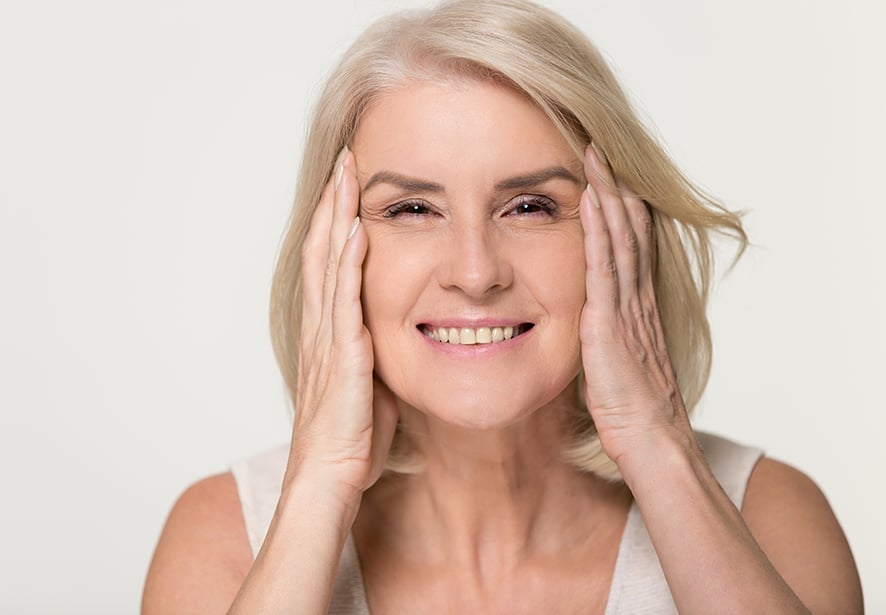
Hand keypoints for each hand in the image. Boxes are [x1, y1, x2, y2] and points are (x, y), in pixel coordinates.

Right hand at [286, 146, 398, 499]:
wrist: (330, 480)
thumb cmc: (352, 438)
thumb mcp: (368, 381)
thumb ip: (375, 347)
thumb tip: (395, 329)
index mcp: (329, 331)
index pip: (329, 263)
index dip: (335, 221)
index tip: (349, 185)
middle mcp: (321, 328)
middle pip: (321, 252)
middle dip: (333, 205)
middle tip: (346, 161)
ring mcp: (328, 342)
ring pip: (328, 267)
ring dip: (337, 219)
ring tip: (347, 176)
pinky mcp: (342, 361)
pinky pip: (344, 304)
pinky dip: (347, 265)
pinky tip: (355, 232)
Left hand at [578, 143, 693, 470]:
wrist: (650, 440)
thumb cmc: (634, 411)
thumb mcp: (620, 364)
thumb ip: (610, 337)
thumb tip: (593, 326)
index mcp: (639, 309)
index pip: (634, 247)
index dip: (623, 210)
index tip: (611, 178)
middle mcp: (638, 300)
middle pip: (631, 233)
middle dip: (616, 189)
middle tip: (601, 150)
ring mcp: (627, 309)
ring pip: (620, 240)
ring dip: (608, 196)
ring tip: (595, 159)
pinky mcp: (610, 323)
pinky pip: (604, 267)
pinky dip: (599, 231)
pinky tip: (591, 202)